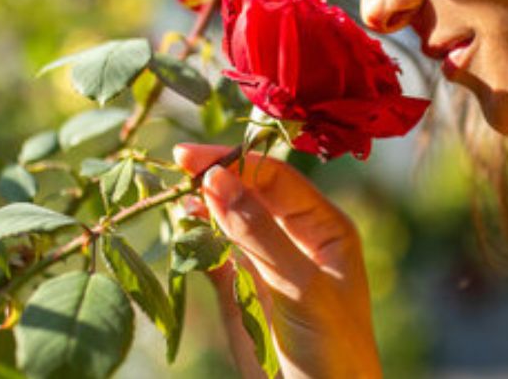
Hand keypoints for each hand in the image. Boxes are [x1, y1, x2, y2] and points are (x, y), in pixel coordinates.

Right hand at [173, 143, 381, 378]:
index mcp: (325, 227)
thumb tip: (216, 179)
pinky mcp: (239, 291)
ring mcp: (265, 262)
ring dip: (201, 207)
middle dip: (215, 177)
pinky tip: (179, 232)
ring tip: (174, 199)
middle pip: (249, 192)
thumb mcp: (300, 286)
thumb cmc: (333, 349)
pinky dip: (193, 241)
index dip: (236, 163)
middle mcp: (295, 237)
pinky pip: (211, 254)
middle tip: (174, 165)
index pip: (276, 178)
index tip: (192, 158)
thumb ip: (259, 233)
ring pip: (227, 220)